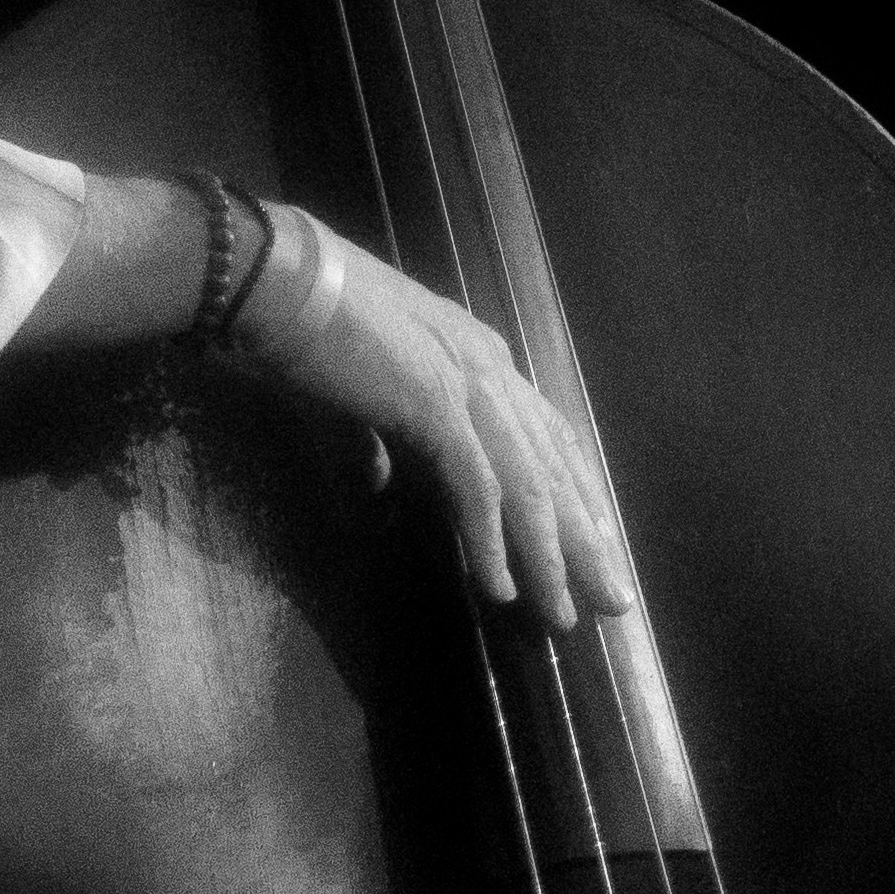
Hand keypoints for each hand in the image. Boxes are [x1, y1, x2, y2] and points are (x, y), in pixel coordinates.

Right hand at [238, 214, 624, 633]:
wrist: (280, 280)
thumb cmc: (315, 327)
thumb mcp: (365, 389)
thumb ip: (382, 434)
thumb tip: (379, 477)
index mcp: (480, 355)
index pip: (549, 435)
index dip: (579, 494)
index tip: (598, 548)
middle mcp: (491, 366)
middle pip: (554, 467)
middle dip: (586, 539)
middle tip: (614, 600)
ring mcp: (467, 381)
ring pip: (527, 484)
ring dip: (549, 556)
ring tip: (563, 613)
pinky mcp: (436, 402)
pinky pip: (476, 485)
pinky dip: (490, 540)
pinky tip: (499, 587)